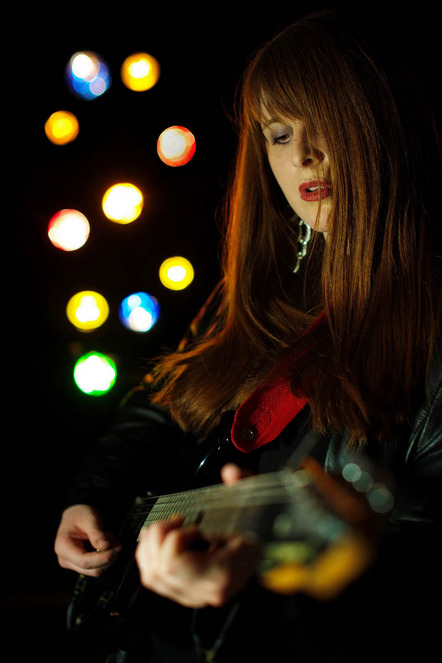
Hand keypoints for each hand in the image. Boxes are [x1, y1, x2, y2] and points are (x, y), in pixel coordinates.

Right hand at [54, 504, 120, 576]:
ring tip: (111, 539)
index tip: (116, 548)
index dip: (102, 558)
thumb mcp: (89, 519)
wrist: (76, 514)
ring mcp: (73, 564)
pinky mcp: (81, 564)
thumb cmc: (80, 514)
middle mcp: (66, 559)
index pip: (84, 561)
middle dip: (108, 557)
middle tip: (117, 542)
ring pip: (96, 570)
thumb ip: (97, 534)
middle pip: (92, 569)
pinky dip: (106, 557)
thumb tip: (105, 547)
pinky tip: (107, 544)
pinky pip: (97, 566)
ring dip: (109, 557)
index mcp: (63, 547)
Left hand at [135, 464, 259, 607]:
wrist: (265, 550)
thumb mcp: (254, 502)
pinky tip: (163, 540)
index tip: (191, 524)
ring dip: (152, 546)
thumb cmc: (257, 528)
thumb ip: (243, 484)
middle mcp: (207, 590)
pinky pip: (153, 579)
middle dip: (159, 538)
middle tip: (176, 521)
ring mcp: (195, 595)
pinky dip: (150, 556)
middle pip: (158, 571)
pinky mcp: (187, 592)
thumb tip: (231, 473)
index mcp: (223, 573)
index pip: (174, 564)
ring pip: (151, 576)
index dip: (175, 538)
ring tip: (169, 528)